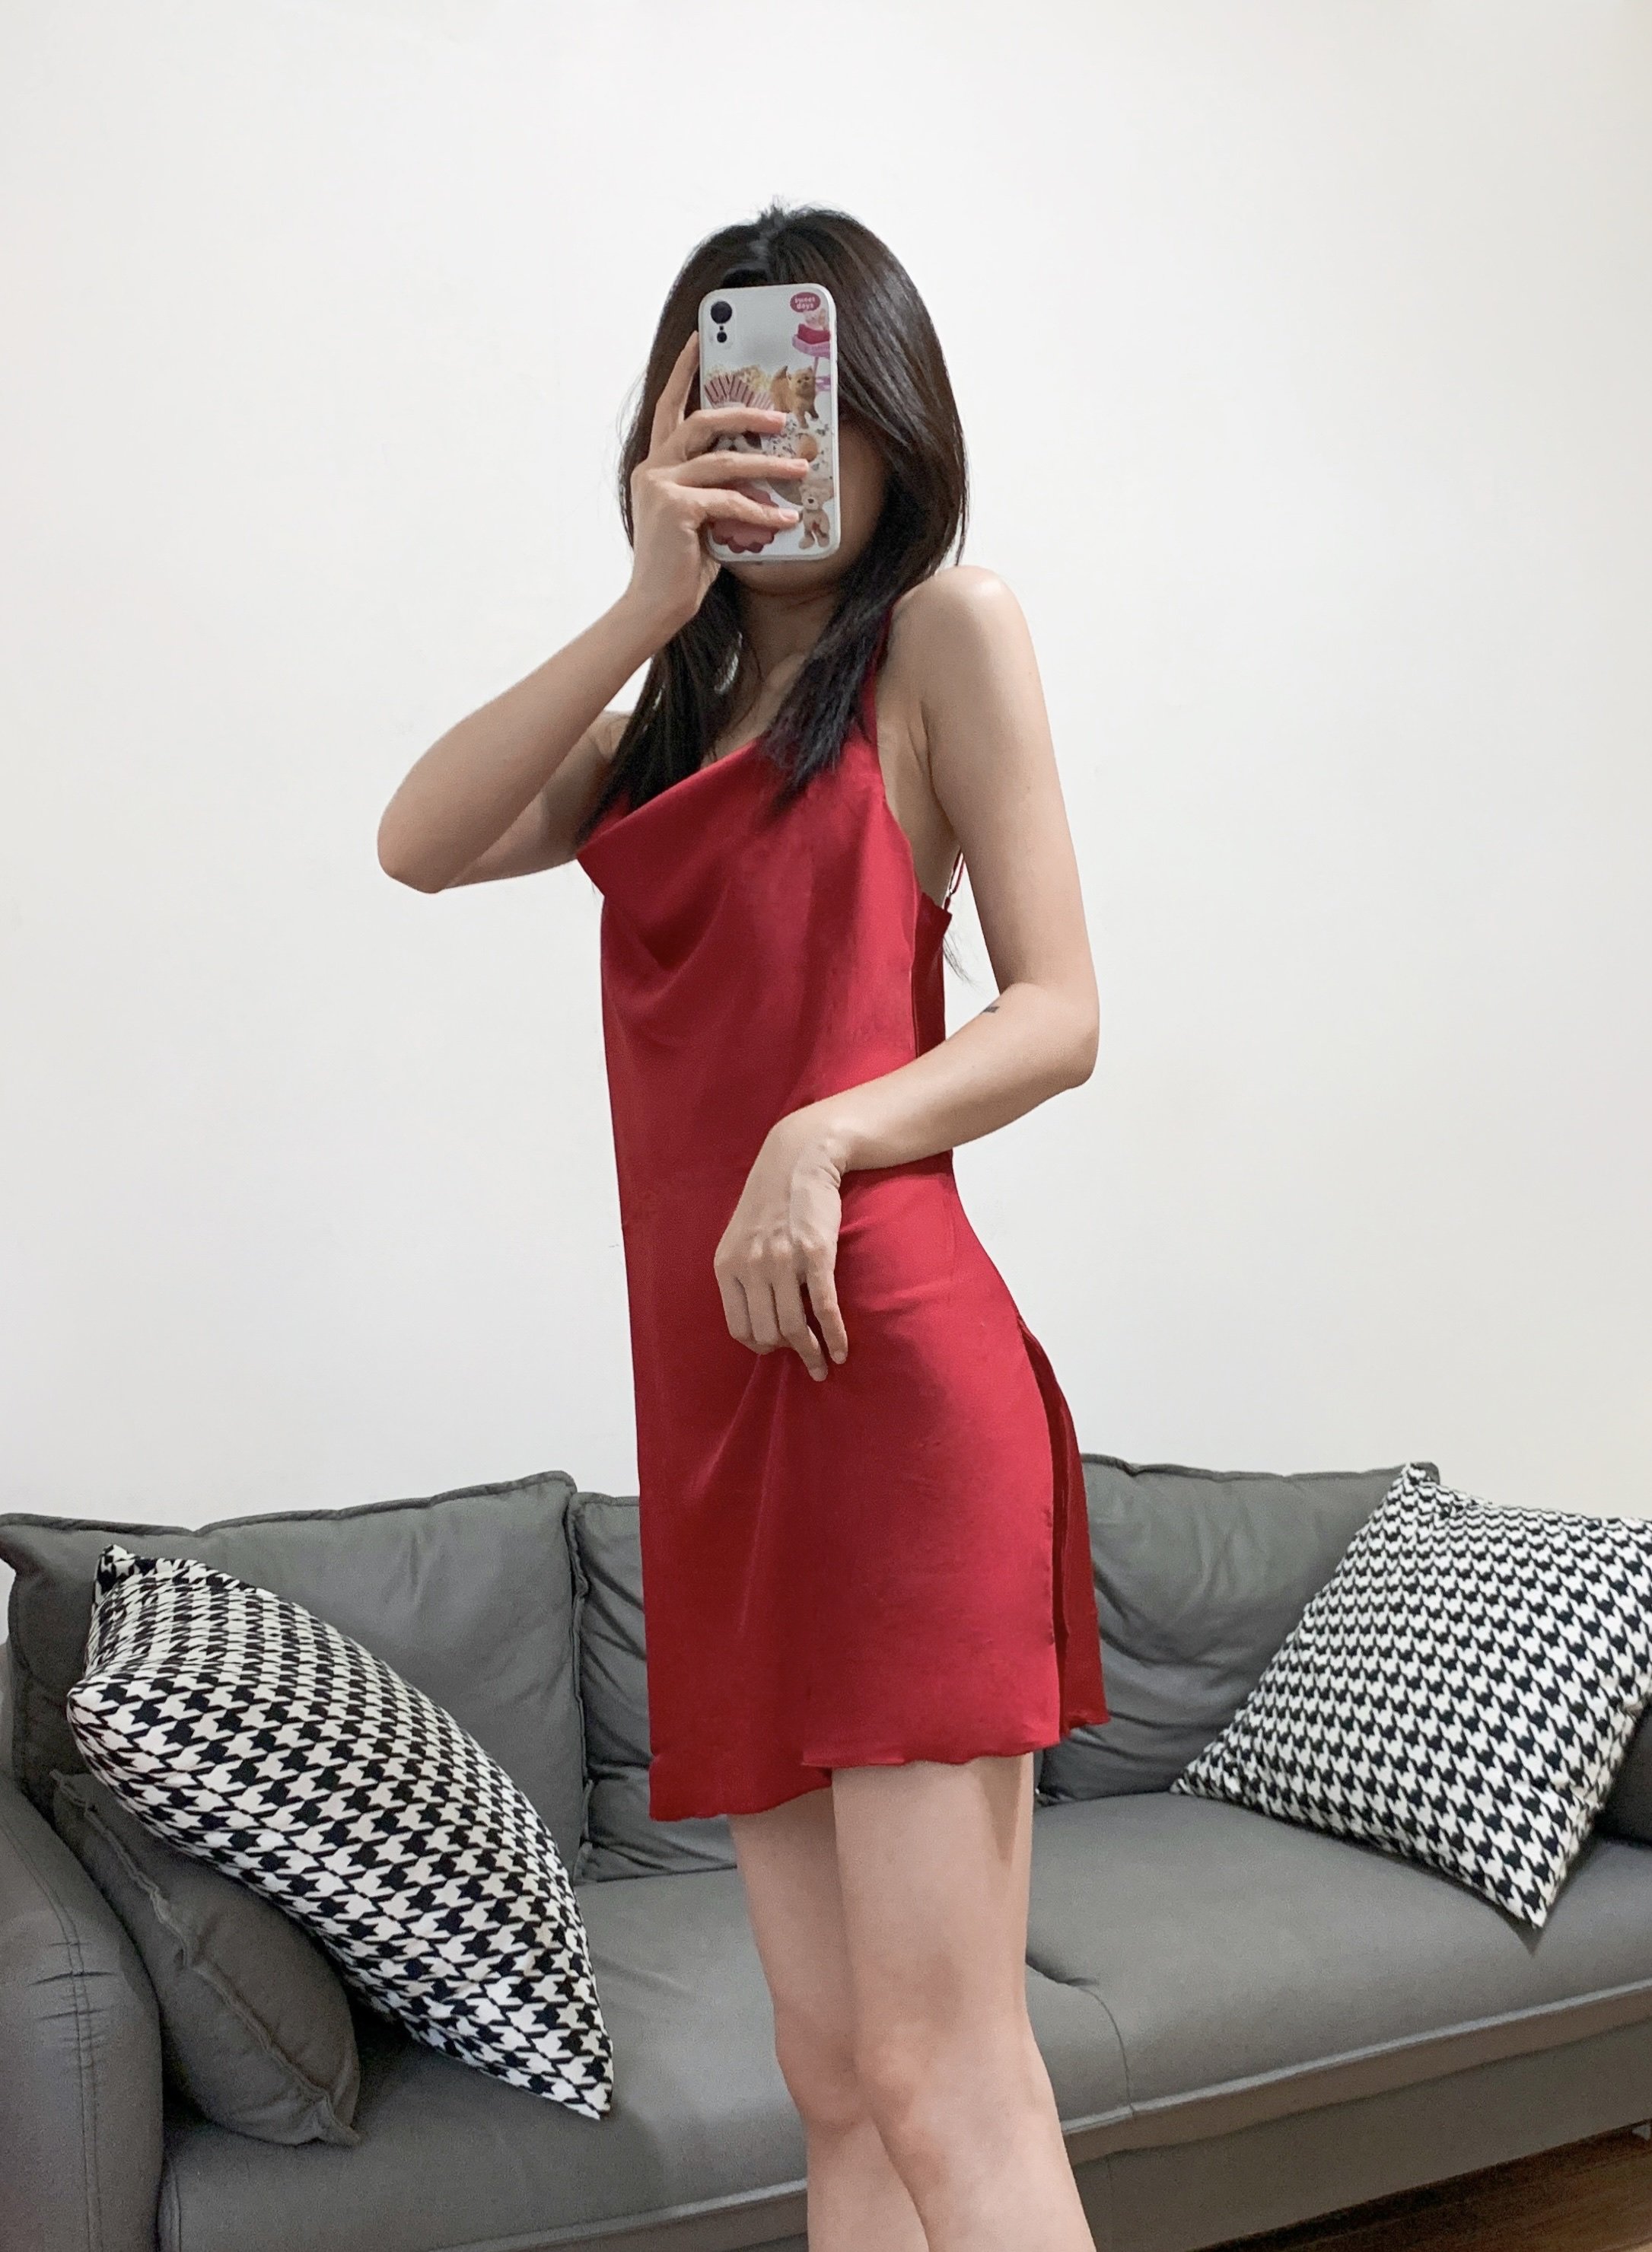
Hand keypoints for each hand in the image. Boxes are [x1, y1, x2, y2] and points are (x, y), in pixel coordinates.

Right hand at [625, 333, 809, 632]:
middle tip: (780, 417)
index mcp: (655, 467)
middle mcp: (653, 469)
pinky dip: (761, 511)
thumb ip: (718, 491)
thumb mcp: (702, 520)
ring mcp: (661, 486)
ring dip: (768, 464)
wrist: (654, 606)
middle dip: (744, 414)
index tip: (700, 339)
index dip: (684, 372)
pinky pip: (729, 501)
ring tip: (800, 468)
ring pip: (724, 461)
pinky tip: (786, 519)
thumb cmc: (680, 568)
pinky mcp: (676, 508)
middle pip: (702, 421)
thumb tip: (760, 476)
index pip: (669, 408)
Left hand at [713, 1117, 849, 1379]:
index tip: (778, 1347)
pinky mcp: (815, 1254)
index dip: (760, 1344)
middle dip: (788, 1352)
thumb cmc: (772, 1200)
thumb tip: (758, 1316)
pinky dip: (833, 1336)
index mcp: (727, 1265)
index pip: (738, 1327)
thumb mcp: (741, 1236)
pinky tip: (840, 1351)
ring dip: (812, 1354)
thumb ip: (743, 1273)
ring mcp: (782, 1260)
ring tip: (822, 1365)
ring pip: (794, 1327)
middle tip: (806, 1357)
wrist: (798, 1159)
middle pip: (767, 1333)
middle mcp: (750, 1266)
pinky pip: (823, 1308)